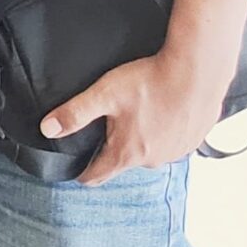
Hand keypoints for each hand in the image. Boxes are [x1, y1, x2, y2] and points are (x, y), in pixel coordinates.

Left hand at [40, 51, 228, 187]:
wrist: (198, 70)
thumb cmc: (151, 81)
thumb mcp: (104, 94)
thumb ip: (74, 113)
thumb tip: (47, 129)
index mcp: (126, 154)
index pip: (96, 176)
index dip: (82, 172)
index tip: (75, 167)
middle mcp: (152, 161)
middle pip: (122, 161)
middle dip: (113, 146)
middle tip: (110, 121)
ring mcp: (176, 152)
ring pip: (149, 151)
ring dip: (142, 138)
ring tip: (139, 113)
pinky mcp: (194, 141)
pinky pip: (172, 142)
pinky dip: (165, 131)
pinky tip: (163, 111)